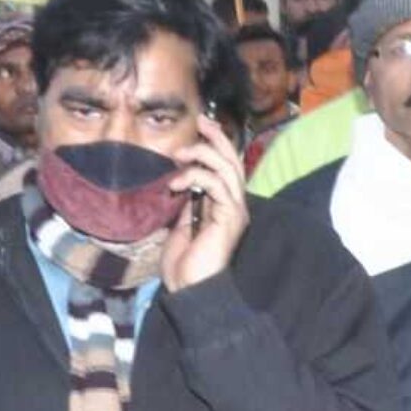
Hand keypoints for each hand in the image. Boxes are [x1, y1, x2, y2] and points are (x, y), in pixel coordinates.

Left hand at [161, 115, 250, 291]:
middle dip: (217, 138)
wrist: (190, 288)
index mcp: (225, 206)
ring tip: (179, 155)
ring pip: (227, 168)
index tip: (201, 127)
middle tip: (200, 122)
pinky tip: (175, 184)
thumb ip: (187, 202)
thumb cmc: (184, 263)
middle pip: (233, 162)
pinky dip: (195, 176)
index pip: (227, 168)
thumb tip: (181, 181)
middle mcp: (235, 205)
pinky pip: (217, 185)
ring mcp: (234, 210)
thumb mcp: (180, 224)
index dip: (217, 145)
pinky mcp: (229, 217)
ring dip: (202, 155)